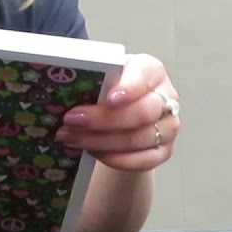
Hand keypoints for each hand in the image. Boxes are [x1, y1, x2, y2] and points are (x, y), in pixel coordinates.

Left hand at [55, 53, 179, 171]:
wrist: (125, 110)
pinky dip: (115, 159)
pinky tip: (92, 152)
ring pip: (140, 139)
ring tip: (72, 138)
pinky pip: (144, 161)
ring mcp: (169, 126)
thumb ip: (93, 75)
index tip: (109, 98)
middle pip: (142, 112)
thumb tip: (63, 78)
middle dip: (103, 120)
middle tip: (71, 120)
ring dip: (101, 141)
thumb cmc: (111, 86)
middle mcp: (166, 97)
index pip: (144, 75)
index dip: (129, 88)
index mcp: (151, 70)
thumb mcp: (105, 74)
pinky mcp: (164, 151)